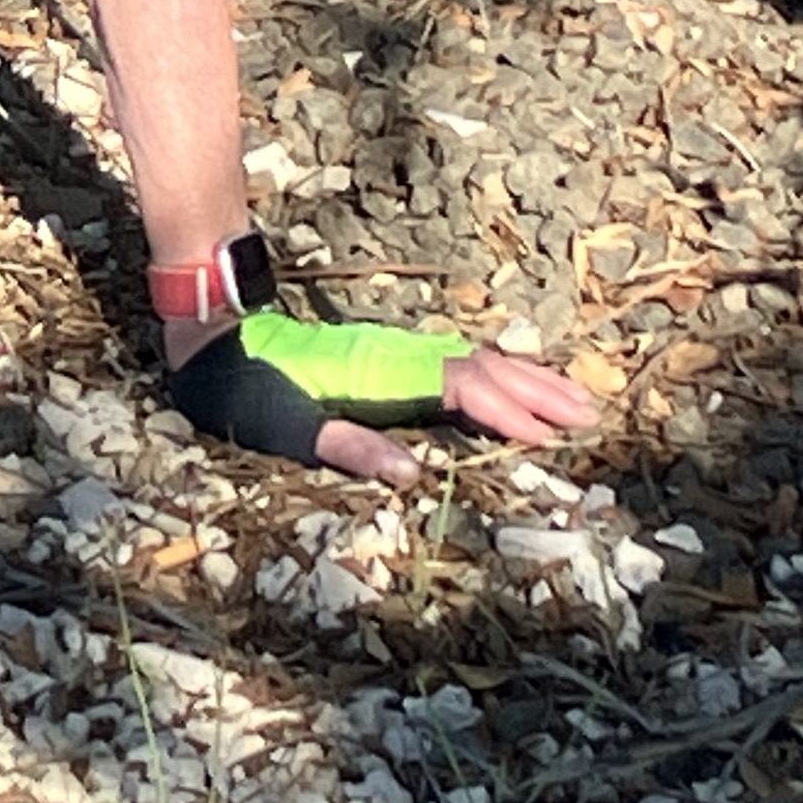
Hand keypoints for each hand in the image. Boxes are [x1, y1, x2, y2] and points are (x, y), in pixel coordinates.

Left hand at [163, 308, 601, 484]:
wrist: (212, 328)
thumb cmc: (243, 384)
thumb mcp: (284, 425)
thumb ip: (347, 445)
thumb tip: (413, 474)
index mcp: (379, 375)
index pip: (457, 387)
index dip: (504, 410)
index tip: (549, 434)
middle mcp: (394, 358)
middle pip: (479, 367)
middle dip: (535, 390)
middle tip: (589, 414)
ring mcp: (392, 353)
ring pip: (471, 360)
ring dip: (522, 378)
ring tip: (571, 400)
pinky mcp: (386, 358)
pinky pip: (454, 363)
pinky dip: (493, 374)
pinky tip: (511, 387)